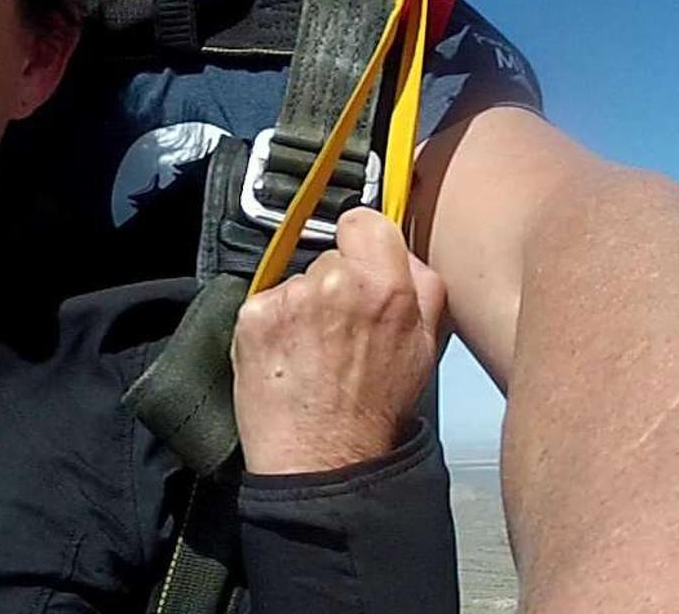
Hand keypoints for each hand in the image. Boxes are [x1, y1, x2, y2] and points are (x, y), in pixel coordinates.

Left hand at [232, 207, 446, 474]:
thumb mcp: (425, 347)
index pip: (364, 220)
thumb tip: (402, 251)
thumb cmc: (373, 411)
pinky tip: (288, 358)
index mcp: (386, 286)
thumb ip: (422, 286)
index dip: (362, 242)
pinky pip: (265, 303)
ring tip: (313, 353)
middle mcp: (335, 283)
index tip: (359, 264)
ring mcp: (289, 298)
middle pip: (329, 256)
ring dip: (303, 307)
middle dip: (335, 284)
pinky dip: (273, 326)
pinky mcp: (252, 316)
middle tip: (341, 332)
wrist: (321, 459)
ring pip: (296, 281)